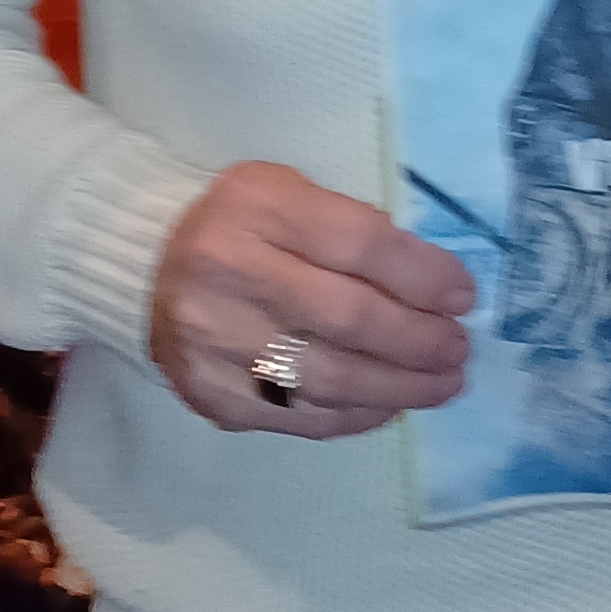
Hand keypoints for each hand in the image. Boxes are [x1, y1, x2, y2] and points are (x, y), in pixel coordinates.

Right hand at [150, 161, 475, 440]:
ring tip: (442, 384)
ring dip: (400, 387)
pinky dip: (356, 416)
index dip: (422, 276)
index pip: (357, 245)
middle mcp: (227, 272)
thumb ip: (352, 229)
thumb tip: (434, 287)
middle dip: (418, 340)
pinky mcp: (211, 394)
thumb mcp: (289, 194)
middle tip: (458, 350)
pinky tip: (389, 405)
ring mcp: (214, 341)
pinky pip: (300, 417)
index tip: (464, 297)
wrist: (146, 266)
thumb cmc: (241, 224)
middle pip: (348, 318)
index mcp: (255, 207)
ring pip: (329, 379)